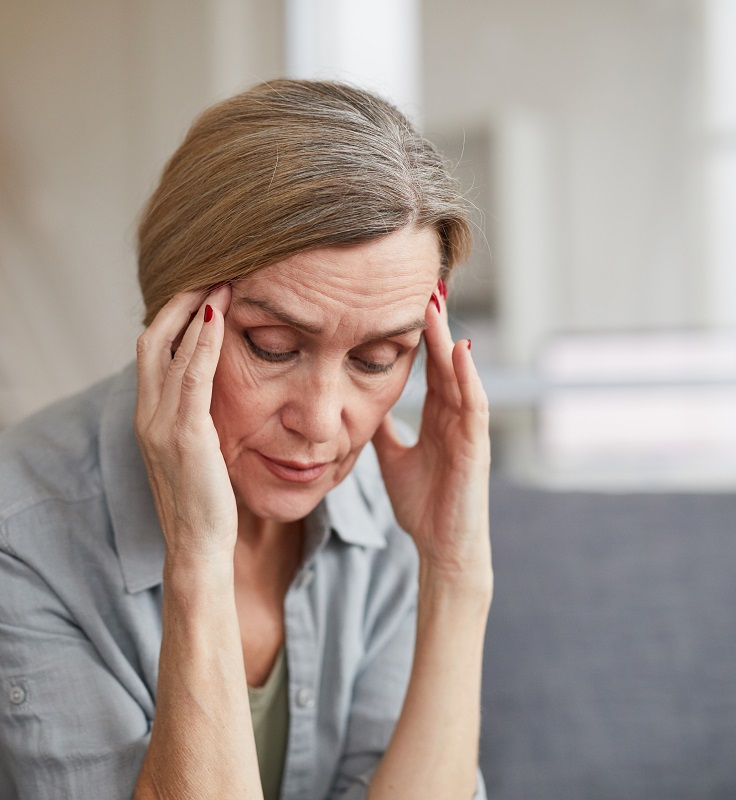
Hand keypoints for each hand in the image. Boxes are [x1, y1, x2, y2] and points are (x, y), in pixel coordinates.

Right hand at [135, 285, 236, 564]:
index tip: (201, 291)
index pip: (151, 354)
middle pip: (152, 340)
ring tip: (222, 280)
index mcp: (148, 420)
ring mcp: (161, 425)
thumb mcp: (195, 457)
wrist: (197, 551)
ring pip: (168, 350)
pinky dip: (203, 341)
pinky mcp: (185, 435)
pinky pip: (191, 375)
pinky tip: (220, 315)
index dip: (172, 318)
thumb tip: (213, 399)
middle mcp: (146, 417)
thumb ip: (195, 424)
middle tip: (210, 273)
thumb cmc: (204, 508)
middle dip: (179, 302)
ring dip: (195, 311)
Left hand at [372, 288, 491, 581]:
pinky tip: (457, 349)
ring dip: (448, 336)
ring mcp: (468, 428)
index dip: (416, 331)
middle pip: (444, 357)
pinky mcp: (476, 446)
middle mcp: (455, 415)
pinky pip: (474, 404)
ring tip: (437, 302)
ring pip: (459, 371)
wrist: (440, 548)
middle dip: (434, 321)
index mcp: (436, 415)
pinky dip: (467, 375)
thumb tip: (358, 403)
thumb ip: (382, 428)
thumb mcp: (391, 457)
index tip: (402, 297)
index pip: (426, 363)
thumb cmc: (422, 506)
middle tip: (423, 282)